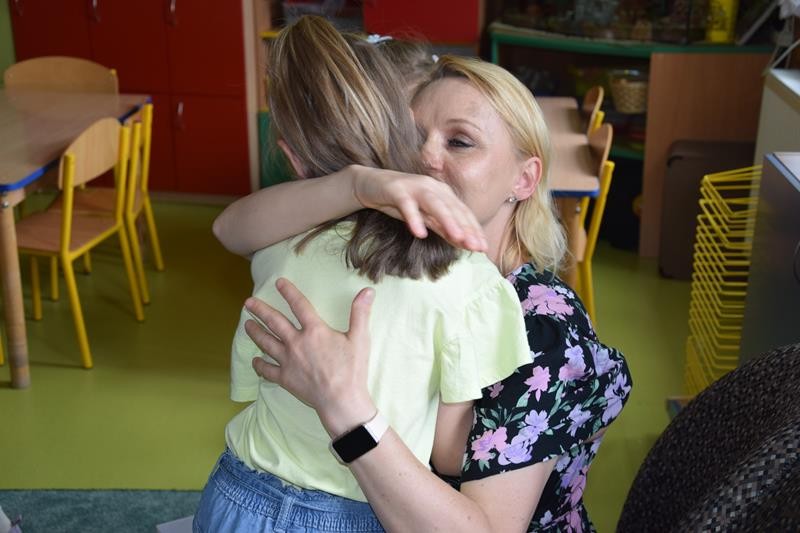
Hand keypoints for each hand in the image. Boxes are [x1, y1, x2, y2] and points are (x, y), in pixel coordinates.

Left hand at [245, 278, 377, 436]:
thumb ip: (360, 313)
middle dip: (260, 310)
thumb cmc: (352, 370)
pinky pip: (267, 370)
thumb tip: (368, 291)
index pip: (299, 305)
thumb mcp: (360, 338)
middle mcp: (297, 343)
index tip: (279, 282)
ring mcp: (288, 361)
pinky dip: (259, 364)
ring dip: (255, 332)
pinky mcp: (285, 378)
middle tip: (248, 302)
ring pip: (266, 343)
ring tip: (247, 324)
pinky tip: (254, 360)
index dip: (289, 292)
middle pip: (274, 322)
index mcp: (315, 331)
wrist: (341, 400)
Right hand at [348, 165, 487, 252]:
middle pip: (453, 208)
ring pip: (435, 204)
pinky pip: (407, 206)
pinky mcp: (397, 190)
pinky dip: (414, 219)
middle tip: (476, 247)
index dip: (474, 230)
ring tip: (458, 238)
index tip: (483, 247)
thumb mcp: (424, 217)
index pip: (462, 213)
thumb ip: (442, 228)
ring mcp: (415, 187)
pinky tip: (420, 233)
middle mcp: (433, 188)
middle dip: (466, 228)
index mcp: (443, 193)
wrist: (371, 186)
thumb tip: (462, 243)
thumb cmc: (401, 202)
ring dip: (447, 221)